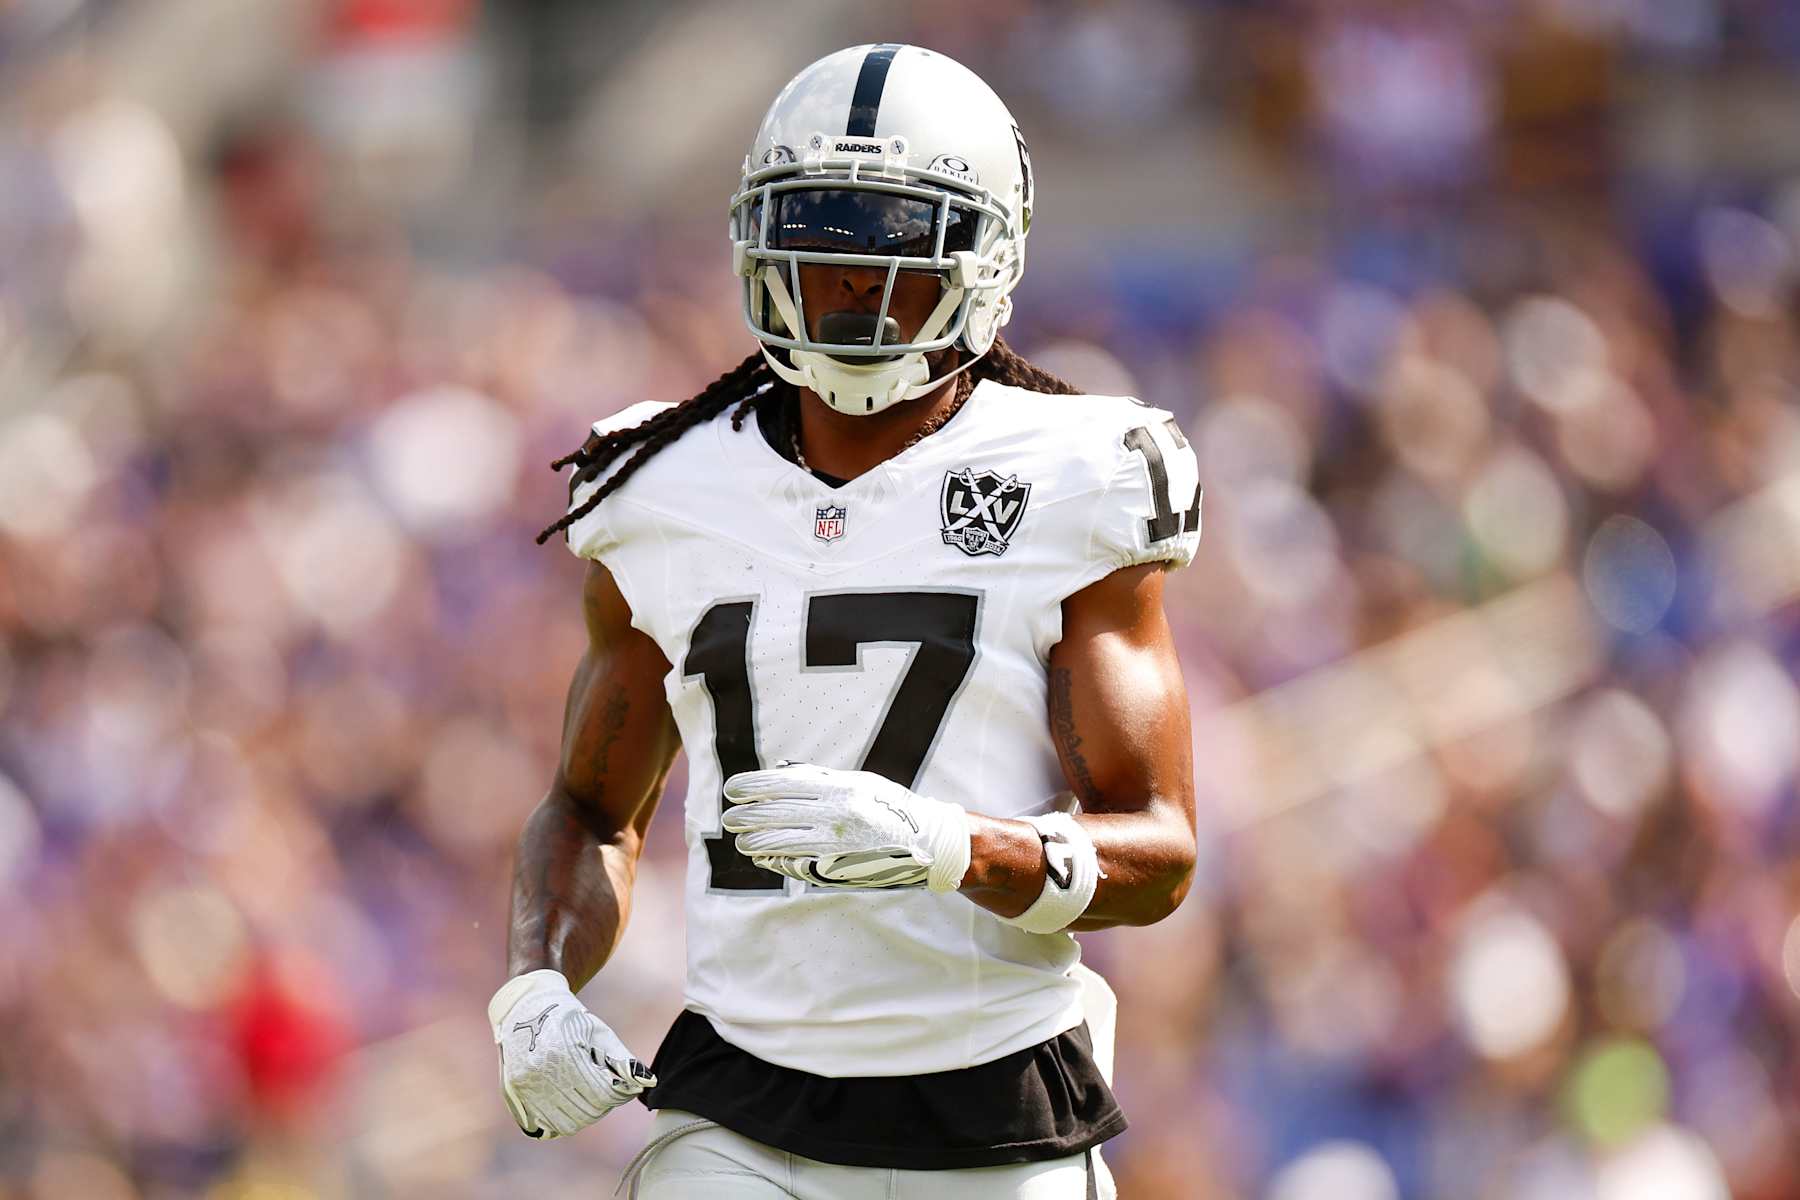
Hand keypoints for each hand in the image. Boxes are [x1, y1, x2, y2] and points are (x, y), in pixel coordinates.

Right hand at [488, 969, 655, 1138]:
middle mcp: (540, 1073)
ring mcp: (524, 1086)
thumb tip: (648, 1082)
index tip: (625, 1087)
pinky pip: (544, 1126)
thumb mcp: (599, 1033)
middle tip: (607, 1091)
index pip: (602, 1094)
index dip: (620, 1094)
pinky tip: (570, 1104)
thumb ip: (623, 1060)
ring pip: (567, 1124)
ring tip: (589, 1097)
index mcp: (564, 1053)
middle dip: (604, 1105)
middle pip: (586, 1112)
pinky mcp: (514, 1095)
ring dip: (584, 1116)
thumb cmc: (570, 1020)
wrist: (526, 1009)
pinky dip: (562, 1121)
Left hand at [722, 763, 970, 891]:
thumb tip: (780, 771)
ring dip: (754, 841)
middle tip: (729, 818)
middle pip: (774, 813)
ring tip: (741, 840)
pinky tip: (764, 856)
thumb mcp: (860, 782)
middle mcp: (834, 814)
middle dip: (745, 816)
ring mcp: (834, 844)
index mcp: (839, 787)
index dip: (752, 787)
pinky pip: (795, 864)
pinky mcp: (836, 869)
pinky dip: (776, 859)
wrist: (927, 845)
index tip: (732, 790)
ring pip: (779, 841)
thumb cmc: (890, 808)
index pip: (782, 785)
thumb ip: (821, 778)